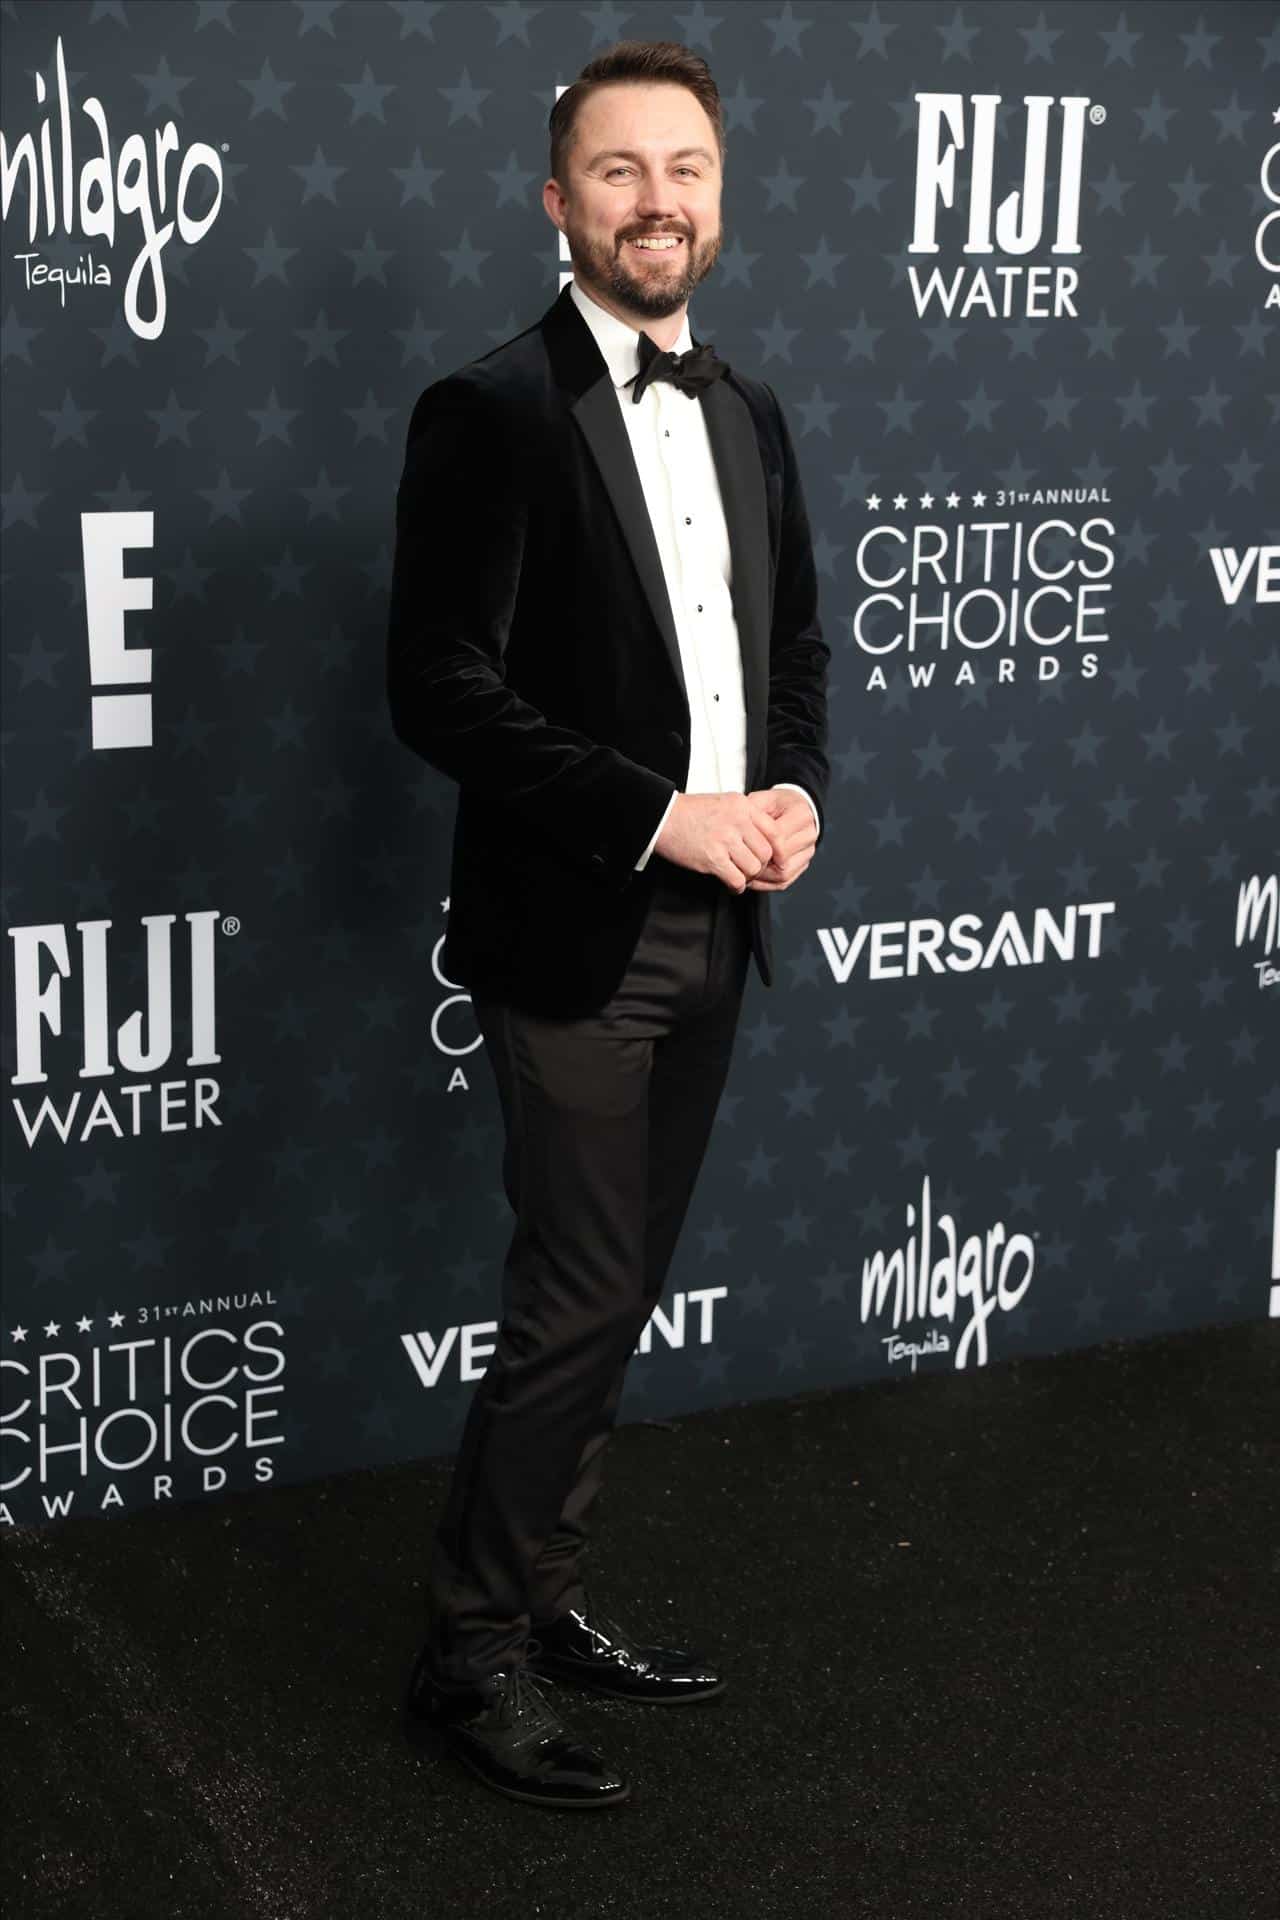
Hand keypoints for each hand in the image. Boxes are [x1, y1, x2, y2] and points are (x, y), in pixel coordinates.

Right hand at [654, 791, 786, 892]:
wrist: (662, 817)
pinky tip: (730, 884)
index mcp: (743, 806)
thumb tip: (762, 836)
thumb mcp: (724, 802)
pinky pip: (737, 880)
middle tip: (750, 869)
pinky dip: (736, 887)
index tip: (772, 858)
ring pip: (753, 868)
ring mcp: (726, 840)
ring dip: (747, 877)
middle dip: (760, 865)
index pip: (775, 832)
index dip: (777, 850)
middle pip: (766, 852)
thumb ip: (745, 816)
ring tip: (738, 875)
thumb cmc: (689, 812)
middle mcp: (738, 821)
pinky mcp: (713, 858)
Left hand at [740, 787, 816, 891]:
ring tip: (742, 871)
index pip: (778, 837)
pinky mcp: (803, 865)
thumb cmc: (777, 804)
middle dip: (758, 863)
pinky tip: (751, 878)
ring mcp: (808, 853)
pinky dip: (765, 883)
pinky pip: (784, 882)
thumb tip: (740, 825)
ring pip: (783, 874)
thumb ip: (753, 808)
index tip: (739, 846)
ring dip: (761, 877)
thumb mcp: (764, 799)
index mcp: (801, 816)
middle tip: (737, 862)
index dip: (757, 845)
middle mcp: (810, 835)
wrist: (795, 809)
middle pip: (782, 859)